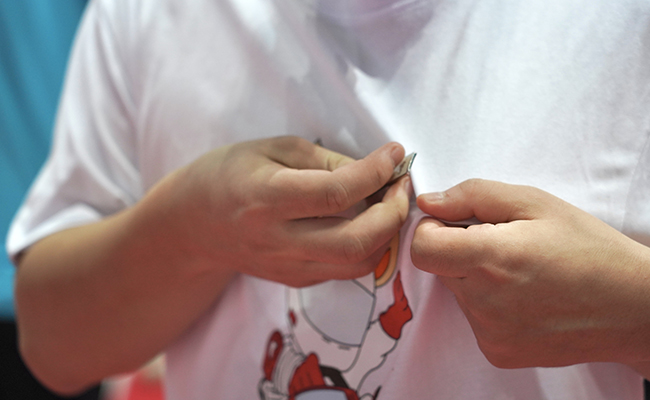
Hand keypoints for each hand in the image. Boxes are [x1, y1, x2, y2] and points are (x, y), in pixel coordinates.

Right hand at [148, 136, 410, 286]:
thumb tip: (375, 170)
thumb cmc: (230, 174)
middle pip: (356, 241)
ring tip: (388, 203)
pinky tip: (366, 221)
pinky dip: (368, 247)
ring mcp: (287, 266)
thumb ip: (325, 160)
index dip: (376, 173)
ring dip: (387, 234)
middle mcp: (277, 240)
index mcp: (266, 198)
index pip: (336, 193)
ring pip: (358, 264)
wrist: (192, 225)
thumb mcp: (272, 149)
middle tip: (401, 186)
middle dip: (394, 213)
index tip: (395, 154)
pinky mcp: (295, 280)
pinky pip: (345, 270)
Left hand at [411, 179, 649, 368]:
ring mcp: (489, 333)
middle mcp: (484, 302)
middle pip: (439, 268)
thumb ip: (473, 196)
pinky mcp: (497, 352)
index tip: (456, 225)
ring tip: (523, 273)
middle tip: (504, 246)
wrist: (632, 308)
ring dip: (476, 278)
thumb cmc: (589, 249)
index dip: (432, 230)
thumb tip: (428, 203)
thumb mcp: (535, 202)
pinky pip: (474, 319)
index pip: (422, 247)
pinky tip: (526, 297)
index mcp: (491, 259)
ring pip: (457, 293)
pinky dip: (490, 305)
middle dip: (459, 250)